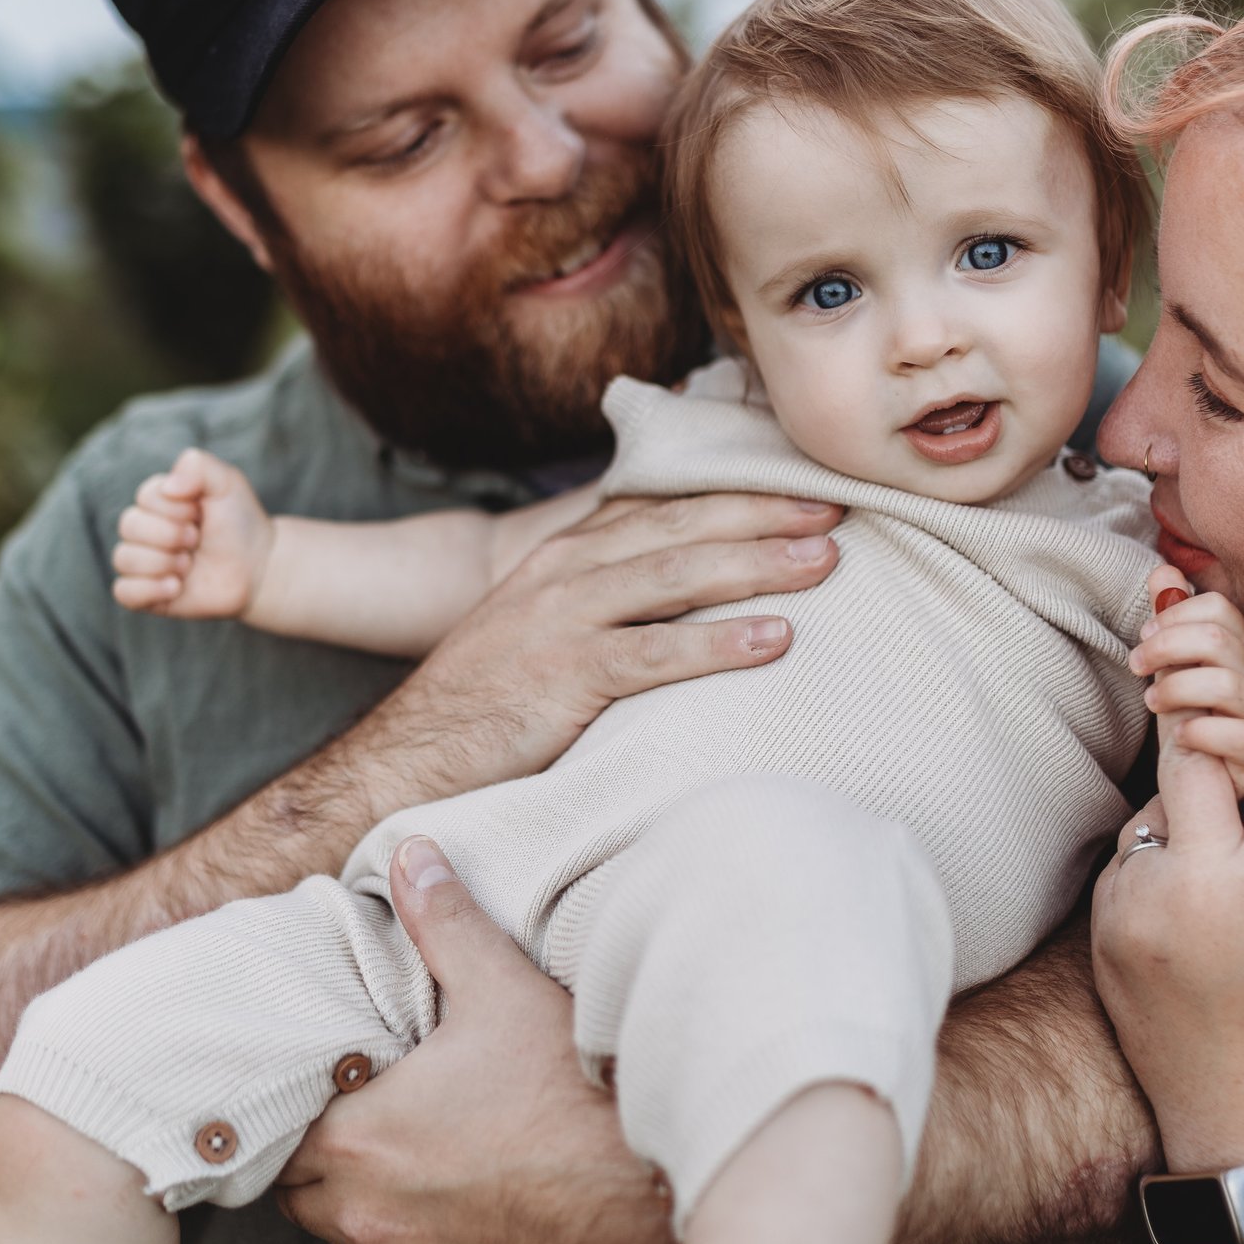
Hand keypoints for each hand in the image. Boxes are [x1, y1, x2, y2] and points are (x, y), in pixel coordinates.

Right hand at [110, 448, 271, 618]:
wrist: (258, 567)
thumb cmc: (239, 523)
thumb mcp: (227, 483)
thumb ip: (198, 466)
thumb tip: (169, 487)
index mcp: (158, 501)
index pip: (145, 497)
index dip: (176, 508)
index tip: (201, 514)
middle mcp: (145, 531)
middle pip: (129, 526)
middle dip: (171, 535)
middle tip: (197, 540)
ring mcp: (144, 563)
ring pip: (123, 558)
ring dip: (164, 562)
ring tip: (190, 565)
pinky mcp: (148, 595)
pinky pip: (124, 592)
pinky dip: (149, 589)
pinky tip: (176, 588)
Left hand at [276, 839, 675, 1243]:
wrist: (644, 1193)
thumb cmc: (573, 1100)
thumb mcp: (504, 991)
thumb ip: (445, 921)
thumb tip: (411, 859)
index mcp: (363, 1139)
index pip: (279, 1127)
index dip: (297, 1093)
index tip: (327, 1066)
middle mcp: (370, 1209)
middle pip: (298, 1186)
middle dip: (317, 1145)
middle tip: (355, 1099)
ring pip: (342, 1225)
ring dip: (356, 1187)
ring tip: (399, 1138)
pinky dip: (402, 1220)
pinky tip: (444, 1180)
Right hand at [375, 493, 842, 794]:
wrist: (406, 758)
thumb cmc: (487, 705)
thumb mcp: (541, 631)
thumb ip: (604, 603)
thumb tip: (684, 598)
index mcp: (563, 557)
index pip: (661, 507)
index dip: (735, 492)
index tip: (801, 485)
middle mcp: (564, 573)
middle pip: (680, 527)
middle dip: (762, 513)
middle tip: (838, 507)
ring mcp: (562, 622)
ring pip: (677, 578)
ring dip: (757, 564)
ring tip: (827, 562)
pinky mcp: (564, 677)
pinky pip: (655, 655)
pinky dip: (719, 643)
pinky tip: (775, 640)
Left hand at [1092, 597, 1243, 1175]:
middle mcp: (1207, 887)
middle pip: (1194, 747)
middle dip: (1203, 697)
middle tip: (1195, 639)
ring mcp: (1145, 911)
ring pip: (1159, 800)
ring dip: (1192, 793)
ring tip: (1229, 832)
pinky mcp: (1106, 934)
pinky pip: (1135, 856)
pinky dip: (1166, 852)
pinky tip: (1200, 891)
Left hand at [1128, 565, 1243, 800]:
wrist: (1208, 788)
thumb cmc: (1194, 724)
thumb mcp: (1177, 670)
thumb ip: (1172, 622)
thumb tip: (1163, 573)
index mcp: (1240, 652)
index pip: (1219, 609)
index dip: (1177, 614)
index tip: (1145, 634)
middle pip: (1218, 640)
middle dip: (1165, 646)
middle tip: (1136, 664)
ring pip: (1228, 685)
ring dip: (1176, 687)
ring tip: (1152, 701)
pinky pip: (1239, 736)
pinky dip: (1201, 730)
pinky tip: (1180, 736)